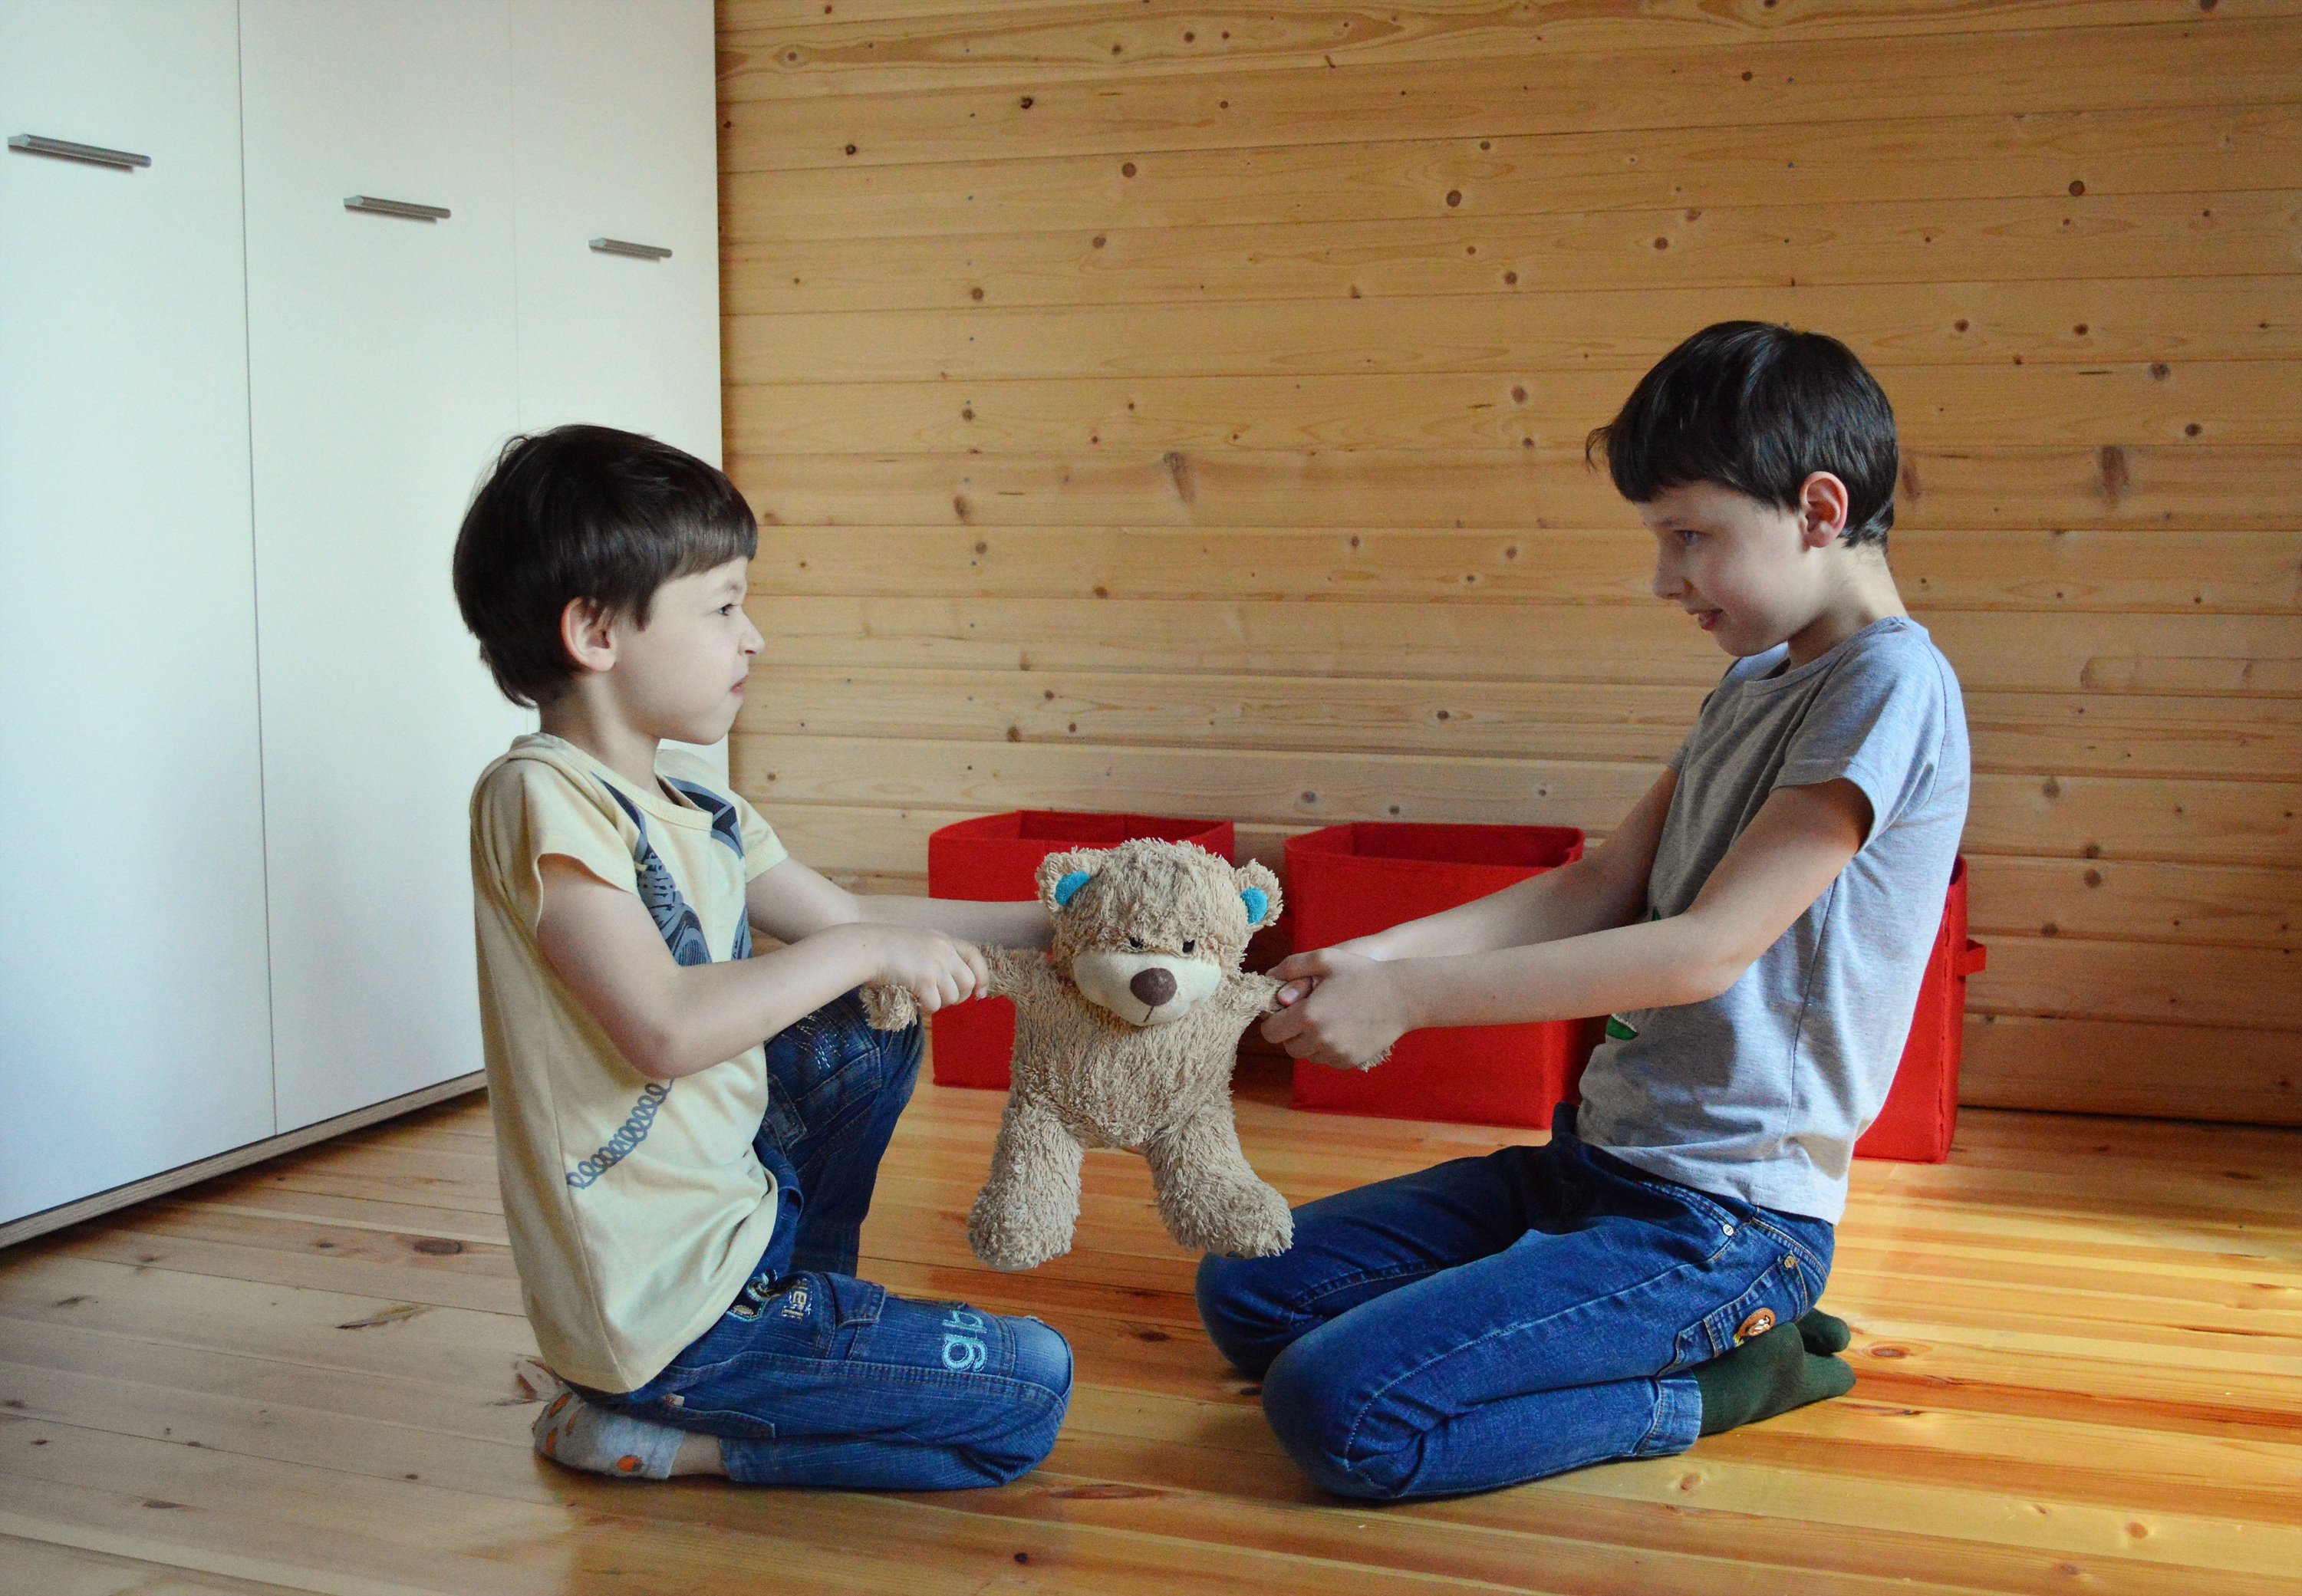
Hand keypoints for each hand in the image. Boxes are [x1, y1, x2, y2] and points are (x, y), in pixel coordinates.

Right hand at [857, 925, 988, 1014]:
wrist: (864, 948)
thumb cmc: (882, 948)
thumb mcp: (916, 943)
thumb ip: (935, 957)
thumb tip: (950, 986)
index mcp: (943, 939)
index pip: (974, 955)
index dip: (982, 976)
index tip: (980, 993)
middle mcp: (943, 950)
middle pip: (968, 983)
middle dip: (957, 997)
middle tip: (939, 1000)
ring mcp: (935, 964)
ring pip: (952, 997)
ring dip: (938, 1004)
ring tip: (921, 999)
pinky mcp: (924, 979)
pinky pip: (935, 1005)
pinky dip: (925, 1009)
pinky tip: (913, 1002)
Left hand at [1259, 947, 1411, 1069]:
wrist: (1403, 995)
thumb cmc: (1363, 972)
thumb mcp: (1326, 958)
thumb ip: (1292, 966)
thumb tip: (1268, 974)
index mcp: (1307, 1015)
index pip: (1271, 1032)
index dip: (1273, 1021)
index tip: (1283, 1012)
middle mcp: (1319, 1039)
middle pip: (1288, 1047)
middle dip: (1291, 1033)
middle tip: (1304, 1016)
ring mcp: (1336, 1053)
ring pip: (1307, 1056)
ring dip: (1309, 1043)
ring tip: (1324, 1021)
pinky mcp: (1350, 1061)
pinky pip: (1328, 1061)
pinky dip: (1328, 1050)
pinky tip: (1340, 1031)